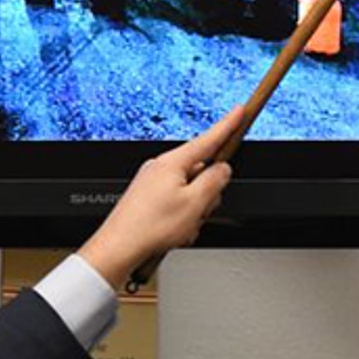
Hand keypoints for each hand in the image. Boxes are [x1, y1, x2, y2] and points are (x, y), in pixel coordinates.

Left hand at [76, 106, 241, 289]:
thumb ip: (215, 181)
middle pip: (200, 172)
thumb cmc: (150, 226)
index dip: (227, 126)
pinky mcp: (147, 198)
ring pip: (189, 192)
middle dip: (207, 194)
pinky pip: (176, 203)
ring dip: (193, 211)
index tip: (239, 111)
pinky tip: (173, 232)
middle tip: (198, 212)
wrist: (119, 248)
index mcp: (172, 163)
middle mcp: (160, 168)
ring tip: (181, 226)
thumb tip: (223, 168)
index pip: (207, 139)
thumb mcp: (195, 203)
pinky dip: (180, 218)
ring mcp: (152, 183)